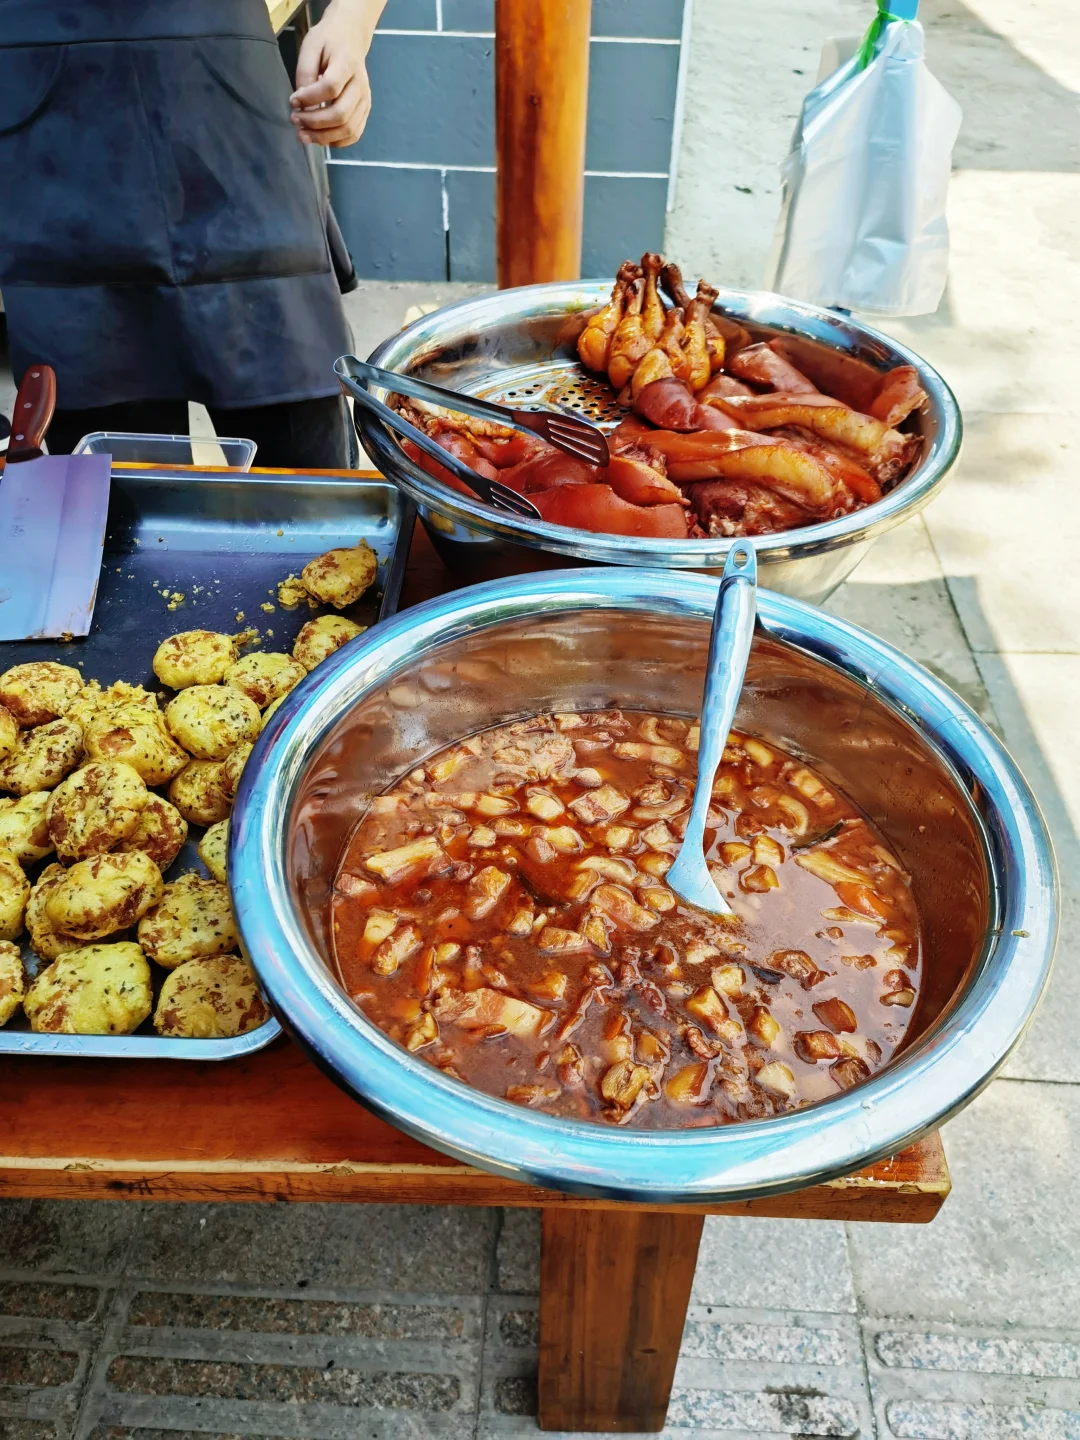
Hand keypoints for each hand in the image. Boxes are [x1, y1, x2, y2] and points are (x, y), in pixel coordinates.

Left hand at [290, 0, 384, 147]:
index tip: (293, 101)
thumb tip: (301, 103)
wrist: (350, 38)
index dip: (309, 99)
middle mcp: (360, 85)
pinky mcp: (364, 111)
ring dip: (323, 137)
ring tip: (303, 135)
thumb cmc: (328, 41)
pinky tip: (320, 138)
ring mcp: (365, 100)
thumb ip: (305, 72)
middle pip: (340, 114)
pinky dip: (336, 141)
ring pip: (348, 129)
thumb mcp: (311, 46)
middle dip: (314, 122)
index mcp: (347, 64)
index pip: (330, 88)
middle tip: (295, 120)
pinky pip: (353, 135)